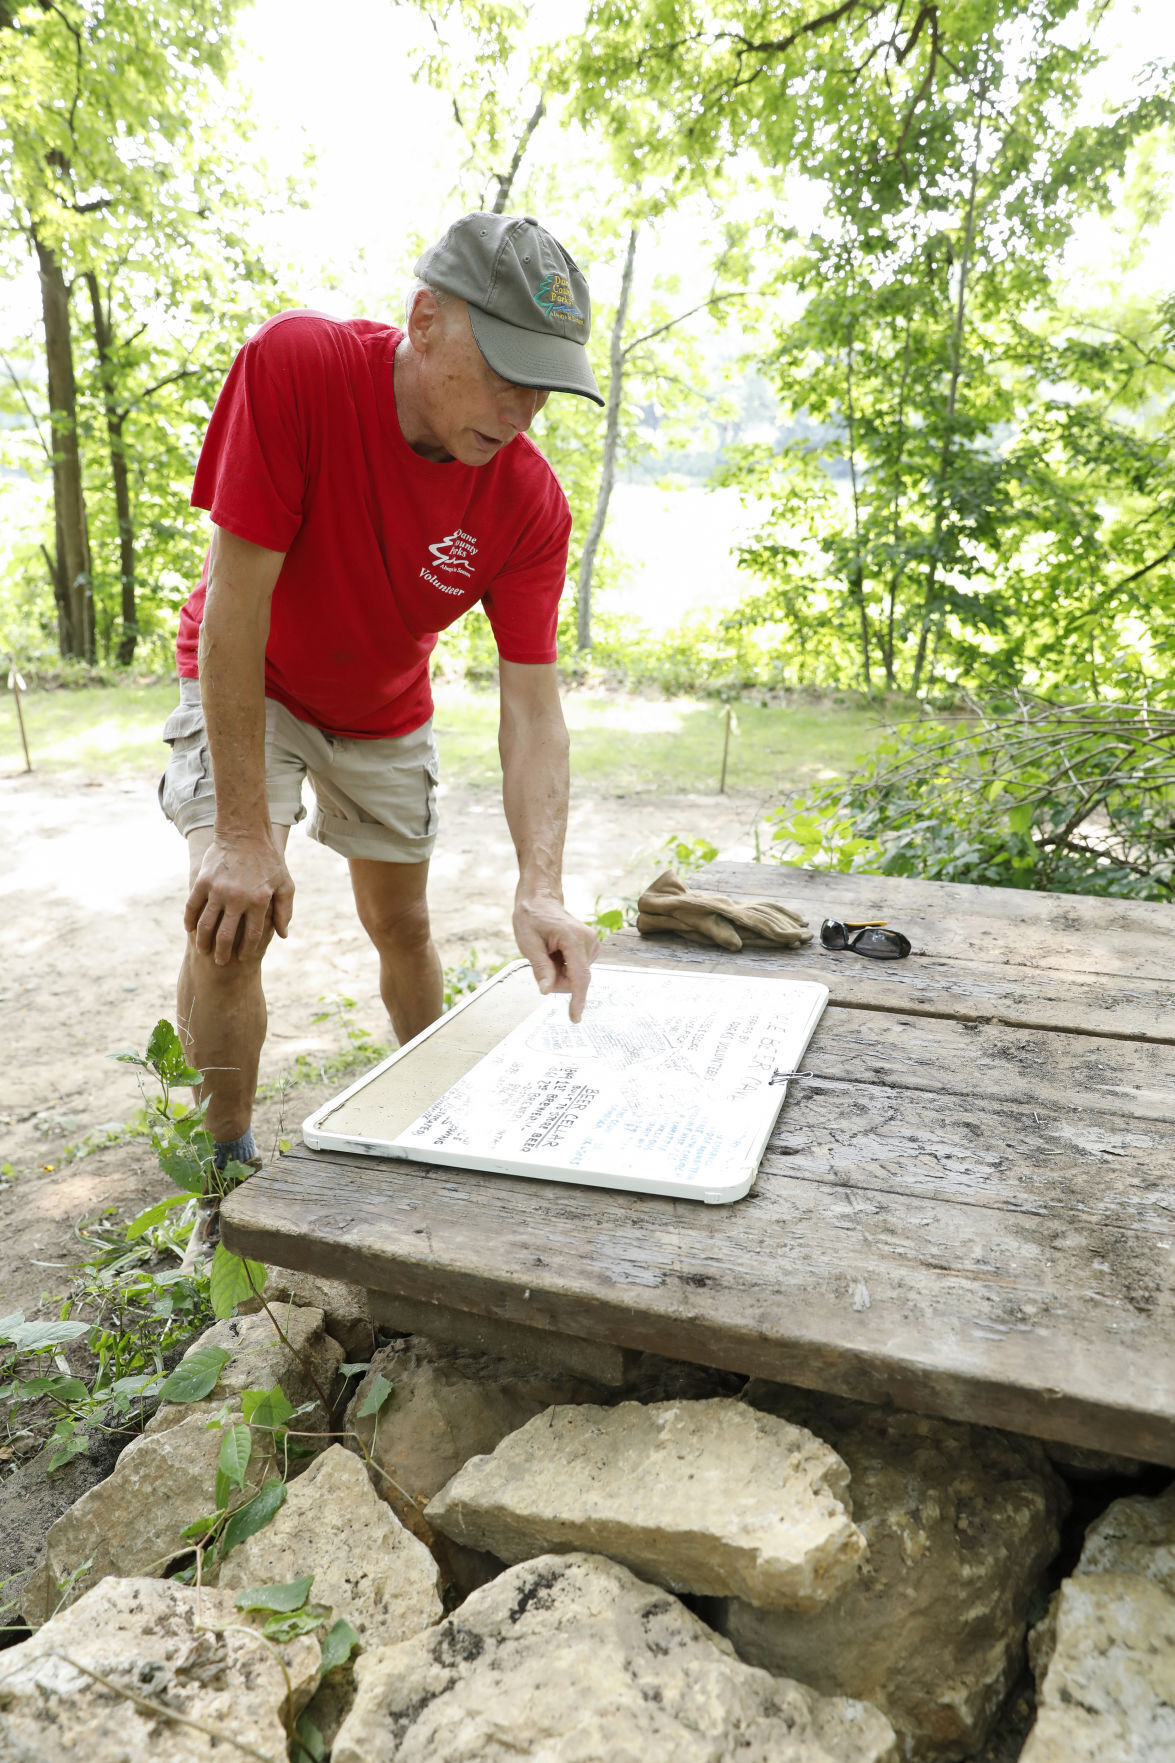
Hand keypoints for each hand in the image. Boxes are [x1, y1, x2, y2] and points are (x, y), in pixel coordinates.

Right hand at [185, 834, 293, 964]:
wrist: (245, 833)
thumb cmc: (269, 860)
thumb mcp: (285, 884)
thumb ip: (284, 911)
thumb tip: (283, 935)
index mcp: (258, 901)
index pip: (252, 935)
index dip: (247, 950)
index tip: (243, 957)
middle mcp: (237, 898)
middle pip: (226, 936)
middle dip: (223, 954)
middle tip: (220, 962)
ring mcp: (217, 890)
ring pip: (206, 925)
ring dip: (203, 942)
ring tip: (204, 951)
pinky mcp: (202, 881)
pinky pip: (192, 907)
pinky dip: (189, 921)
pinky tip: (190, 930)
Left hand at [513, 893, 598, 1022]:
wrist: (541, 899)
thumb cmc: (532, 917)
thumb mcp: (528, 943)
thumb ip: (540, 968)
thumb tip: (546, 991)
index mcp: (574, 939)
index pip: (580, 976)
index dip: (577, 999)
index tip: (574, 1017)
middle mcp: (589, 941)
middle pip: (575, 979)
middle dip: (557, 979)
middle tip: (541, 960)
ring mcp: (592, 943)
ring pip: (576, 976)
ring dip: (559, 972)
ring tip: (548, 952)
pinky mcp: (591, 947)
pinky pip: (577, 969)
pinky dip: (564, 967)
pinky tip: (555, 952)